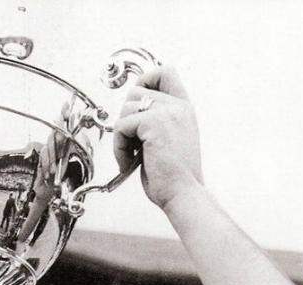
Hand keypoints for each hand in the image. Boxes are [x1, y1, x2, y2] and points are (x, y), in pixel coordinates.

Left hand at [113, 66, 202, 211]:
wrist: (183, 195)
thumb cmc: (175, 179)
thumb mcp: (168, 142)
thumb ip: (156, 123)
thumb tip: (129, 114)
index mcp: (184, 109)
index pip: (165, 72)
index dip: (145, 81)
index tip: (136, 109)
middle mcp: (178, 106)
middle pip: (136, 92)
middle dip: (127, 118)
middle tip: (132, 145)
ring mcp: (167, 112)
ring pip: (126, 108)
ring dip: (121, 135)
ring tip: (131, 156)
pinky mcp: (153, 123)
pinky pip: (121, 126)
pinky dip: (118, 147)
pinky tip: (128, 162)